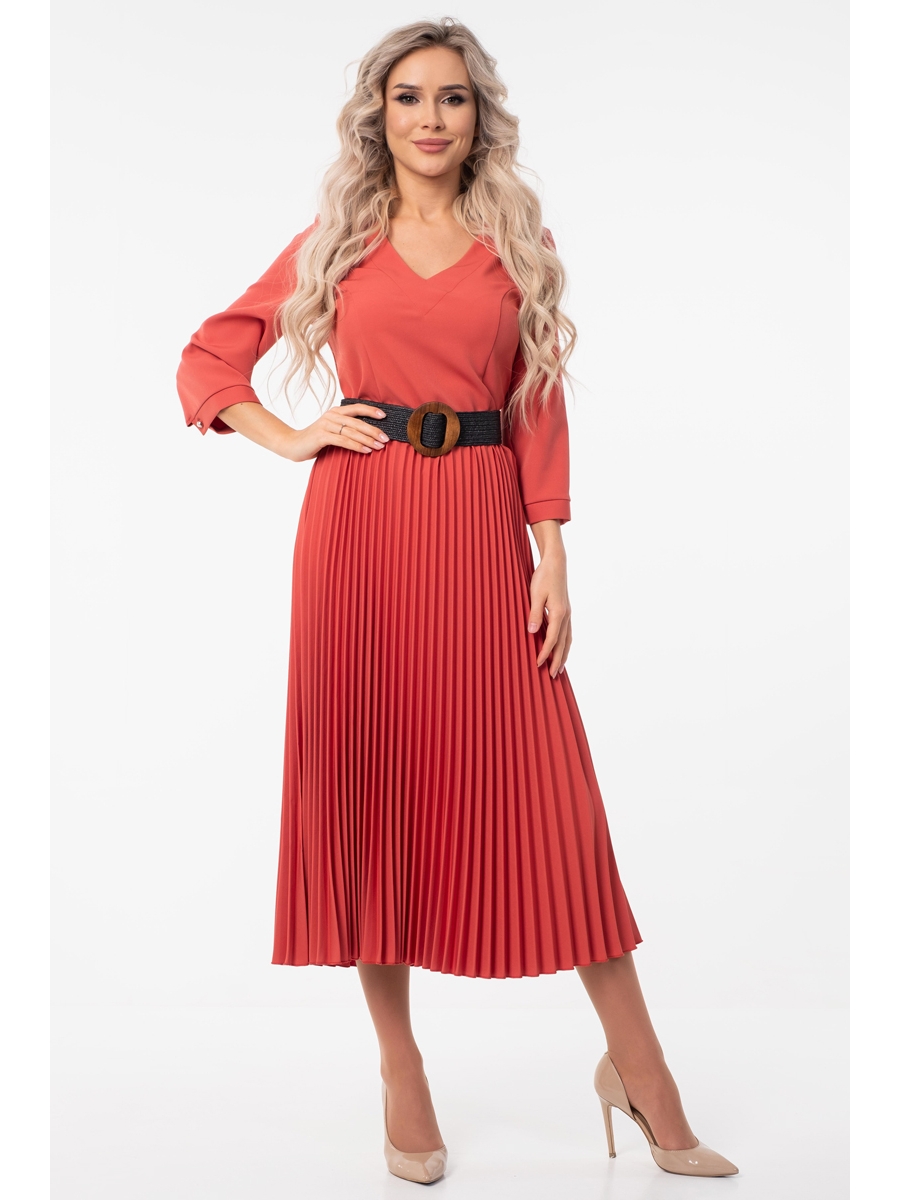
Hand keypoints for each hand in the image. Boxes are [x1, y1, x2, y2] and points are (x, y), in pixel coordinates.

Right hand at [287, 402, 389, 461]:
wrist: (293, 445)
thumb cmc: (315, 440)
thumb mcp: (332, 431)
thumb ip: (346, 429)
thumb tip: (368, 434)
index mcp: (336, 412)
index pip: (357, 408)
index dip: (371, 410)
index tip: (385, 416)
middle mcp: (332, 415)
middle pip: (357, 421)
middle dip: (374, 430)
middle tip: (386, 438)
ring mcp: (326, 425)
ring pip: (352, 431)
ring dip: (368, 439)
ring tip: (380, 446)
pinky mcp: (322, 436)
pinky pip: (343, 440)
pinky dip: (356, 446)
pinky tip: (366, 450)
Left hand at [527, 546, 571, 677]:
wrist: (556, 563)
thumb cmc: (544, 577)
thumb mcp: (535, 595)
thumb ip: (535, 614)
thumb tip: (533, 632)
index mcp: (558, 613)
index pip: (551, 639)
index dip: (545, 653)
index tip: (538, 664)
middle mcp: (566, 615)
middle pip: (562, 644)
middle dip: (557, 660)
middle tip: (553, 676)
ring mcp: (568, 613)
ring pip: (567, 639)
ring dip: (563, 655)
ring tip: (560, 669)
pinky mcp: (566, 611)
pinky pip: (567, 633)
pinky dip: (565, 644)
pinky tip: (561, 649)